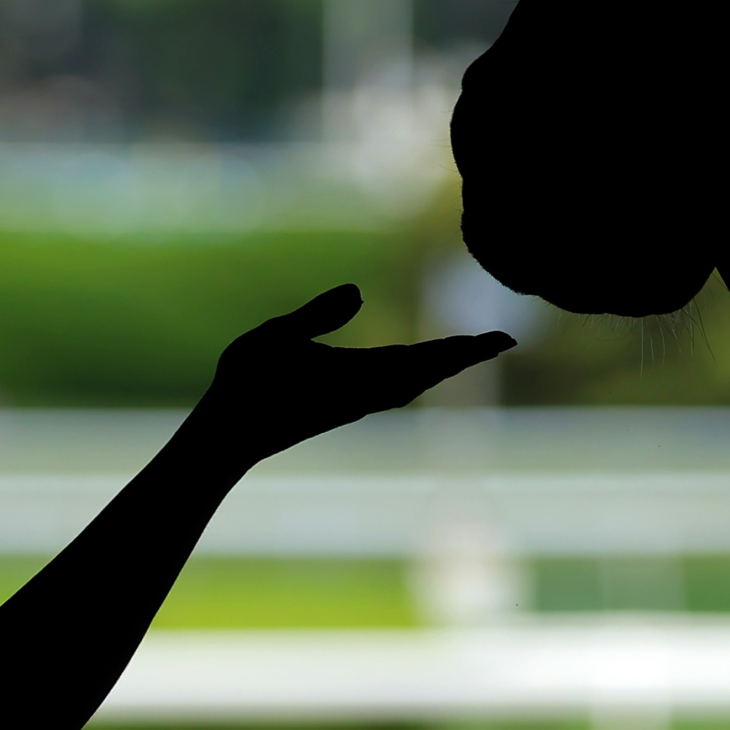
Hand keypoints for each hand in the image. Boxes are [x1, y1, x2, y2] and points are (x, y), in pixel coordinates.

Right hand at [187, 285, 513, 466]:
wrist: (227, 439)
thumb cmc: (245, 384)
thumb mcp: (277, 336)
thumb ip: (318, 313)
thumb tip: (358, 291)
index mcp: (357, 375)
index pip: (426, 357)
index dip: (465, 348)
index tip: (503, 340)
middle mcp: (365, 394)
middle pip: (427, 371)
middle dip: (463, 355)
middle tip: (501, 340)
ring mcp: (353, 404)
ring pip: (411, 383)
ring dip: (441, 366)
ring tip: (467, 351)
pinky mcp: (340, 408)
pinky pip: (392, 390)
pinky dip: (415, 376)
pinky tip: (414, 374)